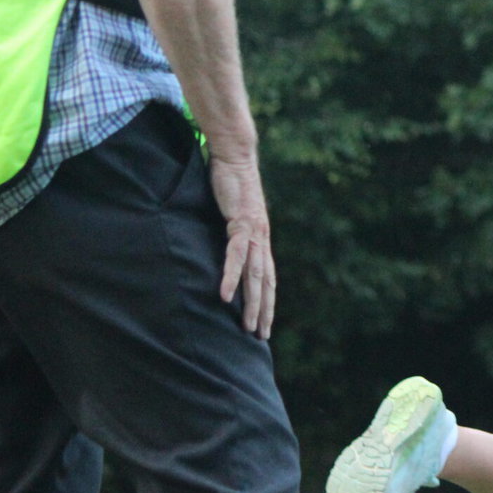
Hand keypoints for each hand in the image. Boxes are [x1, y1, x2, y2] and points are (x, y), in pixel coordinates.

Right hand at [209, 148, 276, 339]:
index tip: (265, 324)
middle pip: (266, 282)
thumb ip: (233, 234)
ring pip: (255, 274)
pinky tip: (224, 295)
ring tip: (247, 326)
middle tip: (261, 336)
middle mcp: (262, 238)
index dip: (268, 301)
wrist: (235, 156)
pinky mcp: (241, 222)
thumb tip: (225, 250)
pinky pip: (235, 255)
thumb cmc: (232, 184)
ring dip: (251, 302)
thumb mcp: (233, 215)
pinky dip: (231, 276)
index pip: (268, 277)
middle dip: (264, 310)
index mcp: (261, 238)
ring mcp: (254, 231)